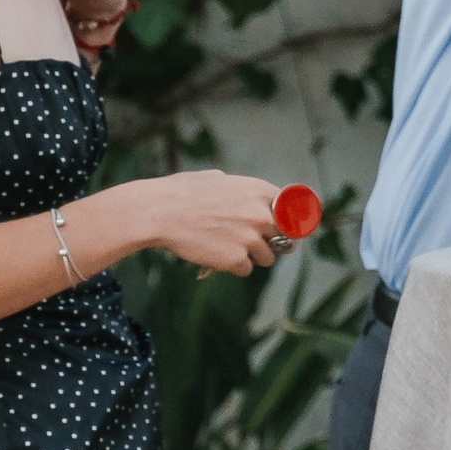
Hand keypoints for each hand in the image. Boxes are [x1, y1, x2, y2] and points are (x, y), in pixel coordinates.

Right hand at [136, 171, 286, 275]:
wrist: (158, 212)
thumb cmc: (182, 192)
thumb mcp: (216, 179)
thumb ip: (240, 190)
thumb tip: (249, 196)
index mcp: (259, 191)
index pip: (292, 211)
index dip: (287, 222)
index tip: (284, 230)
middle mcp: (261, 214)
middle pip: (283, 238)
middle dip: (270, 242)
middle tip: (252, 242)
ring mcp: (251, 238)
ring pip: (267, 257)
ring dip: (251, 256)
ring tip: (226, 247)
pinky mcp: (237, 259)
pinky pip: (246, 269)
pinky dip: (233, 267)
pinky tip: (215, 256)